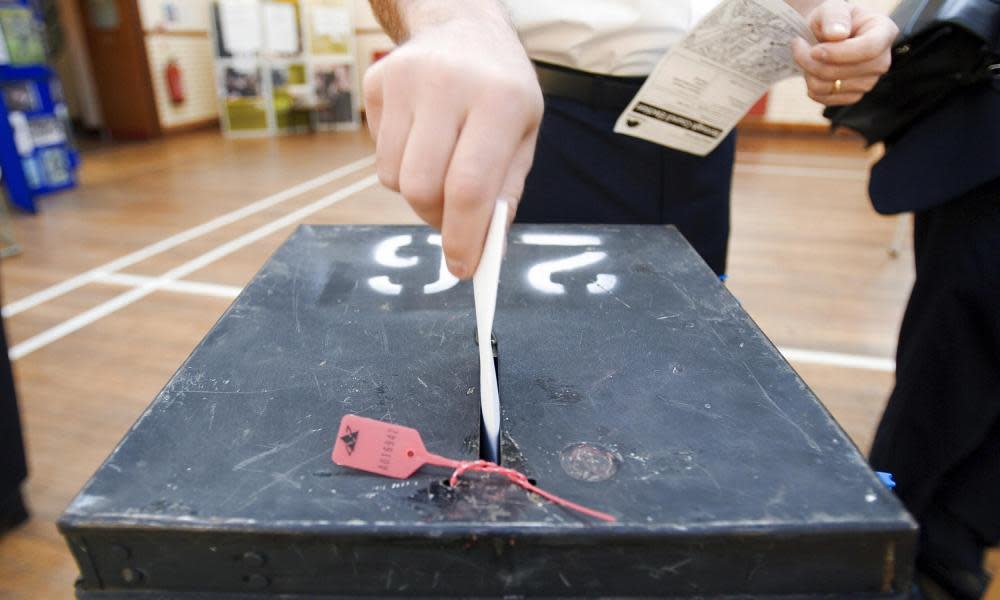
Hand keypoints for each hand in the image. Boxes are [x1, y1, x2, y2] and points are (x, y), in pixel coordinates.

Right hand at [363, 9, 542, 278]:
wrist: (464, 27)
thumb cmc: (501, 92)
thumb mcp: (523, 137)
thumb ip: (504, 195)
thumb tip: (484, 252)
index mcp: (499, 100)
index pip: (469, 186)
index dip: (463, 236)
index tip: (463, 268)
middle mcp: (448, 84)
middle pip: (421, 187)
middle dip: (435, 219)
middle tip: (453, 219)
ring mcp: (405, 80)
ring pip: (394, 178)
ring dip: (417, 192)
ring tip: (441, 167)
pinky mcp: (376, 82)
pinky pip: (379, 154)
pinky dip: (401, 163)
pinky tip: (423, 135)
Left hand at [791, 0, 897, 104]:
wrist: (823, 35)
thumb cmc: (831, 19)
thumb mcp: (832, 9)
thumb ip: (835, 16)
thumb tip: (837, 34)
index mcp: (884, 32)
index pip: (869, 49)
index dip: (838, 53)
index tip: (814, 50)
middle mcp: (881, 61)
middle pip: (845, 71)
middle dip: (813, 61)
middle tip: (797, 44)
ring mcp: (869, 82)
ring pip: (830, 87)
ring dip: (808, 72)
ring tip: (804, 55)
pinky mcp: (852, 96)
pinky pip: (824, 98)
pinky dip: (810, 85)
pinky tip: (810, 70)